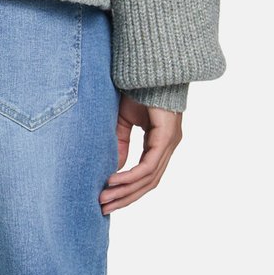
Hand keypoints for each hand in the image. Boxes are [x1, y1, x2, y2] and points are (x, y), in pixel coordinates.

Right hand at [99, 93, 182, 212]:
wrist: (149, 65)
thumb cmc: (138, 88)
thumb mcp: (124, 120)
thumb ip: (121, 143)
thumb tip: (114, 169)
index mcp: (161, 142)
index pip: (146, 175)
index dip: (128, 190)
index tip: (108, 200)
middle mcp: (168, 145)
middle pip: (148, 183)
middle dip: (125, 198)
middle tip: (104, 209)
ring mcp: (170, 142)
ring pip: (149, 178)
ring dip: (126, 191)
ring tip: (105, 199)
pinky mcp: (166, 137)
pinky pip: (149, 166)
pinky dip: (131, 176)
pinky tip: (114, 181)